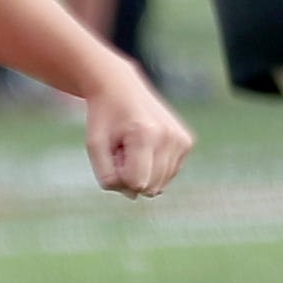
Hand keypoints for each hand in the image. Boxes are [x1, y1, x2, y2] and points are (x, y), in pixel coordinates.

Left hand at [83, 61, 192, 200]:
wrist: (120, 87)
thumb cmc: (104, 118)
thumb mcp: (95, 147)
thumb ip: (108, 178)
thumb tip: (135, 195)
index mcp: (146, 135)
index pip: (136, 184)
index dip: (119, 176)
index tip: (112, 154)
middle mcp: (170, 137)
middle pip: (150, 188)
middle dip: (130, 176)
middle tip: (120, 150)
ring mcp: (182, 139)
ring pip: (160, 185)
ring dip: (142, 172)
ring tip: (132, 147)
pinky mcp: (187, 142)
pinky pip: (168, 175)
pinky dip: (153, 167)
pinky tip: (145, 145)